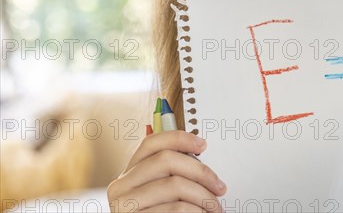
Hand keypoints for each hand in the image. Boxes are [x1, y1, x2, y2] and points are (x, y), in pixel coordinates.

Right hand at [107, 130, 226, 211]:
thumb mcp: (160, 194)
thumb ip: (171, 175)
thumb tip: (200, 157)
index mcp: (130, 172)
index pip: (151, 143)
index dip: (179, 138)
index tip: (203, 145)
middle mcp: (122, 186)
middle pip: (166, 160)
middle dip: (200, 172)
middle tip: (219, 187)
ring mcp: (125, 205)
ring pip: (175, 185)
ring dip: (203, 197)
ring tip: (215, 208)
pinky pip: (176, 209)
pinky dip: (196, 212)